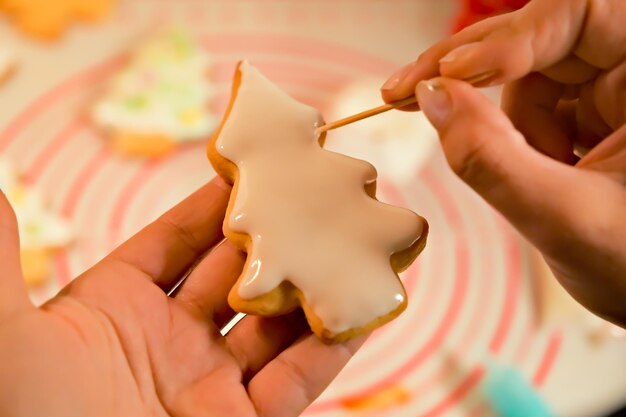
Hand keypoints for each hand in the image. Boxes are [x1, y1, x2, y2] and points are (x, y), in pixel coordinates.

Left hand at [0, 178, 362, 416]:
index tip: (255, 164)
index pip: (179, 238)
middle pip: (237, 272)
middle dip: (277, 233)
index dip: (216, 202)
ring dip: (313, 284)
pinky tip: (360, 309)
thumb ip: (5, 266)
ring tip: (353, 242)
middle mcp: (171, 341)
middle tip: (317, 192)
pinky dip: (330, 346)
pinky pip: (296, 380)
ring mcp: (210, 384)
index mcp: (118, 308)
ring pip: (275, 322)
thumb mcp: (10, 342)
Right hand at [381, 0, 625, 326]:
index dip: (510, 37)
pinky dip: (502, 139)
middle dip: (467, 67)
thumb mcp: (564, 219)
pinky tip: (526, 175)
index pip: (579, 18)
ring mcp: (603, 99)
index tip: (453, 74)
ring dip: (498, 125)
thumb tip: (432, 99)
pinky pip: (521, 110)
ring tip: (528, 180)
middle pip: (536, 39)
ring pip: (521, 80)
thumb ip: (492, 160)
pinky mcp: (579, 122)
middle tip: (403, 92)